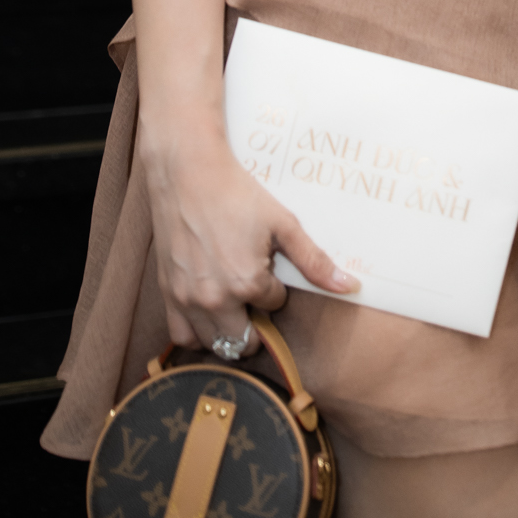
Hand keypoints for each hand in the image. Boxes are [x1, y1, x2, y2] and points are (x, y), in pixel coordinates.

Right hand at [143, 127, 358, 352]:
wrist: (188, 173)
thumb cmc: (236, 193)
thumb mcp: (283, 224)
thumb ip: (314, 261)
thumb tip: (350, 287)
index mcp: (247, 283)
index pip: (274, 306)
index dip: (274, 286)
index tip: (267, 263)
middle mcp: (215, 299)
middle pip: (246, 340)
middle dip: (256, 321)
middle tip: (254, 292)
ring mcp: (187, 300)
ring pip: (215, 344)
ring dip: (229, 331)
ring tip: (233, 303)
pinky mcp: (168, 294)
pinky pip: (182, 336)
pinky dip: (197, 332)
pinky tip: (208, 312)